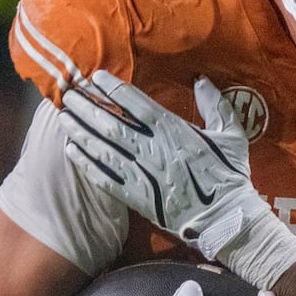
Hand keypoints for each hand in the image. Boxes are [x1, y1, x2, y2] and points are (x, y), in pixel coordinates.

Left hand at [59, 71, 295, 287]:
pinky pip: (106, 178)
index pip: (136, 104)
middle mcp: (153, 149)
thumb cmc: (230, 176)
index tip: (95, 77)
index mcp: (174, 131)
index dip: (113, 89)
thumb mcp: (232, 135)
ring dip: (81, 132)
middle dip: (87, 107)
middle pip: (111, 123)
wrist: (226, 218)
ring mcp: (142, 173)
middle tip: (68, 94)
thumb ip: (216, 106)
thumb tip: (202, 80)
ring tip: (64, 118)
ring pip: (103, 148)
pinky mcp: (138, 197)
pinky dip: (87, 164)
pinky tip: (72, 152)